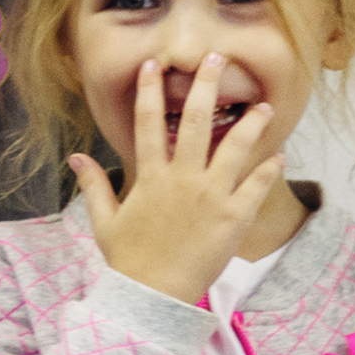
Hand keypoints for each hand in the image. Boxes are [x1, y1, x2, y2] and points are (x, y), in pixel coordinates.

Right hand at [65, 57, 283, 304]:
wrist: (153, 295)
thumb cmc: (129, 259)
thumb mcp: (105, 221)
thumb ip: (93, 185)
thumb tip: (75, 158)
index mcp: (150, 177)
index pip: (146, 124)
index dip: (150, 92)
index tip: (155, 65)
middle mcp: (182, 180)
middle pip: (194, 122)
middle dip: (205, 86)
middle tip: (217, 58)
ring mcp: (211, 196)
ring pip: (235, 148)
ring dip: (251, 123)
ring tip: (265, 104)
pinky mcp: (235, 216)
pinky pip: (257, 185)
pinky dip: (269, 168)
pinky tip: (279, 154)